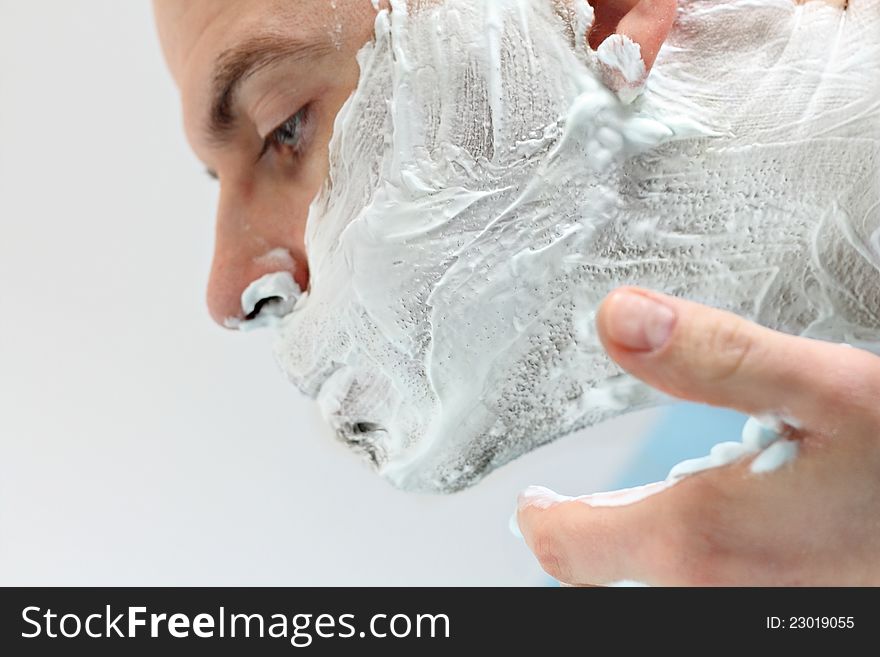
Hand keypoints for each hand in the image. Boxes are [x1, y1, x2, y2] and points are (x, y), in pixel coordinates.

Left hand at [516, 287, 879, 584]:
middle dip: (595, 535)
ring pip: (672, 584)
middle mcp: (723, 596)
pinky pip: (724, 590)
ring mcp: (762, 613)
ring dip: (652, 547)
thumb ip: (715, 355)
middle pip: (617, 575)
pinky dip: (710, 557)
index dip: (543, 522)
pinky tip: (749, 520)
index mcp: (703, 540)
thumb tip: (618, 317)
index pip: (571, 549)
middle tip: (581, 503)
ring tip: (667, 497)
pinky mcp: (800, 610)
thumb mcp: (826, 390)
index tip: (533, 504)